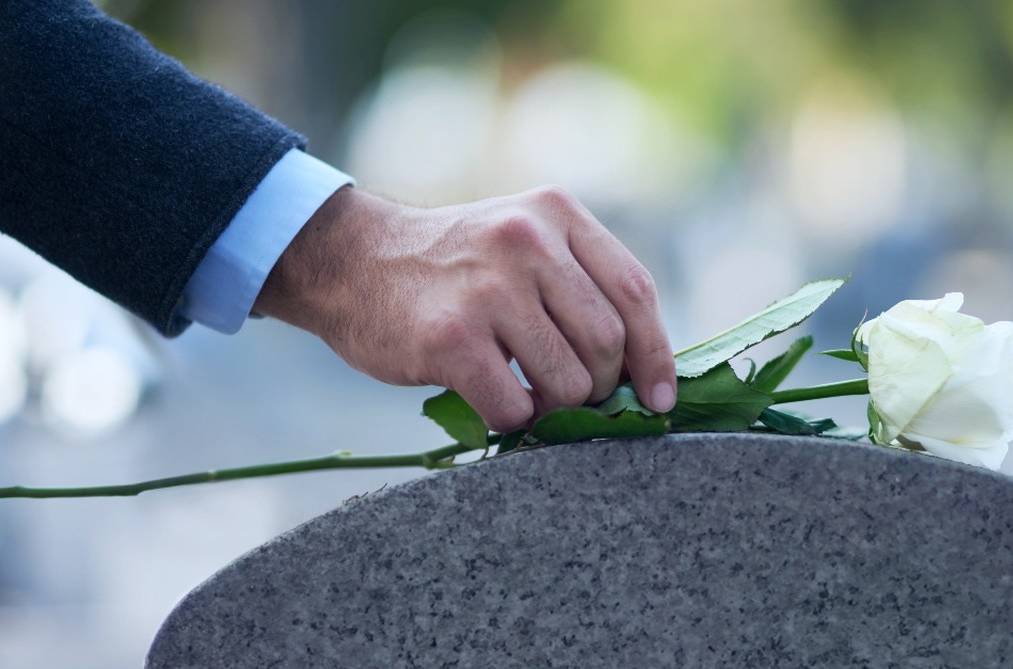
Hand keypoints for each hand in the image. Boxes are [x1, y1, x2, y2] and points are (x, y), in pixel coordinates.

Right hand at [253, 185, 676, 431]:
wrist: (351, 261)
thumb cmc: (452, 268)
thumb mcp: (522, 240)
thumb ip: (579, 282)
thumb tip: (645, 368)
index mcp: (557, 213)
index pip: (635, 290)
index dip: (657, 354)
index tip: (660, 396)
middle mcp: (527, 241)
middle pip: (608, 342)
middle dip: (601, 386)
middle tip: (573, 396)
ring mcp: (488, 288)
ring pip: (569, 381)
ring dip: (556, 408)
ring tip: (530, 397)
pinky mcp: (451, 337)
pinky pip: (514, 407)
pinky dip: (513, 421)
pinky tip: (496, 403)